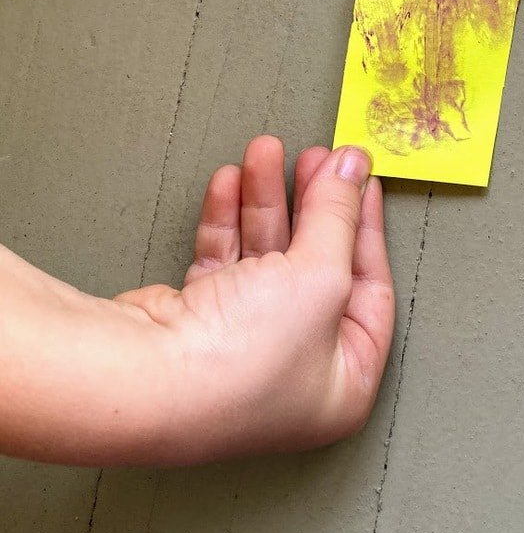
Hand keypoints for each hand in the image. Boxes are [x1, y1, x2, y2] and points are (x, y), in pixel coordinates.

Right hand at [115, 136, 393, 462]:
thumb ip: (340, 214)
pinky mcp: (198, 325)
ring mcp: (243, 347)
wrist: (145, 378)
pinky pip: (225, 260)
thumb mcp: (321, 274)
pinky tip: (228, 183)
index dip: (366, 225)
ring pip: (266, 255)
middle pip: (316, 265)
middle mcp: (296, 370)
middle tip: (313, 157)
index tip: (360, 177)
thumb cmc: (244, 356)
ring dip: (264, 199)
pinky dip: (227, 219)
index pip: (370, 286)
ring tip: (264, 151)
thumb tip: (353, 168)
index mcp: (343, 381)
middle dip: (312, 204)